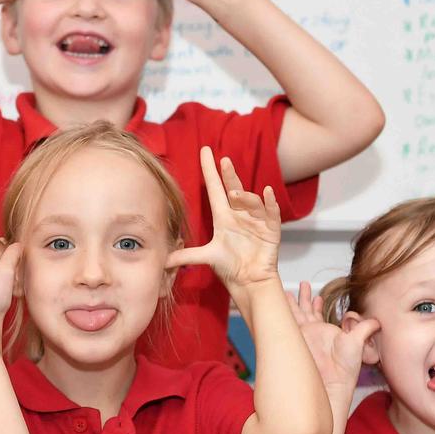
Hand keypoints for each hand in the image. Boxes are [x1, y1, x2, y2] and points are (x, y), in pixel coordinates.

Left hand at [167, 148, 280, 290]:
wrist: (249, 283)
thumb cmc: (230, 266)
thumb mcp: (206, 257)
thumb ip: (186, 256)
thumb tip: (163, 260)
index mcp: (223, 216)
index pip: (215, 188)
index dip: (210, 170)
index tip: (205, 150)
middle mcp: (239, 214)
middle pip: (234, 188)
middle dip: (228, 174)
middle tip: (223, 161)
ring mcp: (256, 220)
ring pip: (251, 201)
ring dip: (244, 196)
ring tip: (234, 194)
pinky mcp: (270, 230)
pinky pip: (271, 212)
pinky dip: (270, 202)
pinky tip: (267, 192)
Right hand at [287, 282, 378, 391]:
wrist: (332, 382)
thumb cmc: (345, 368)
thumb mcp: (358, 341)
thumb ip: (365, 328)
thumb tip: (377, 321)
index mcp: (325, 331)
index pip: (317, 314)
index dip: (316, 303)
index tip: (316, 294)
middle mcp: (312, 332)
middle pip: (303, 310)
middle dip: (302, 297)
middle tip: (302, 285)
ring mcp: (302, 334)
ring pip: (293, 312)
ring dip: (290, 300)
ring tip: (286, 290)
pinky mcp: (295, 337)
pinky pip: (287, 320)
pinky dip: (283, 309)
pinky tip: (279, 300)